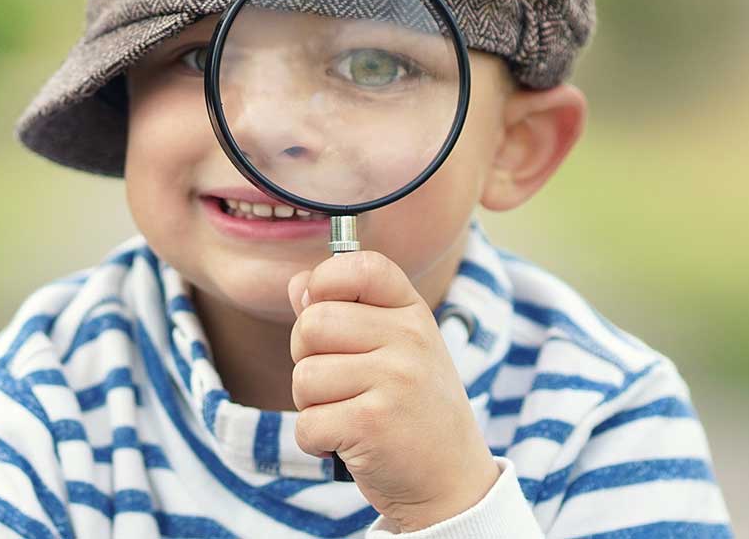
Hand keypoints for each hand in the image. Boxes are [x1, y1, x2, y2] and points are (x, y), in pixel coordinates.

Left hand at [287, 251, 500, 531]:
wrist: (452, 483)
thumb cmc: (410, 410)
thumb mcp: (392, 352)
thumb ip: (343, 313)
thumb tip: (297, 283)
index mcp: (412, 314)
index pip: (360, 266)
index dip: (325, 280)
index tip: (322, 308)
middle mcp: (409, 340)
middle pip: (312, 323)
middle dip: (306, 358)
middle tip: (337, 384)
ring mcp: (395, 381)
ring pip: (304, 376)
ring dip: (310, 405)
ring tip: (347, 415)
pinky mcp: (373, 423)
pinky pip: (307, 422)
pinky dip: (314, 440)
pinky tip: (345, 443)